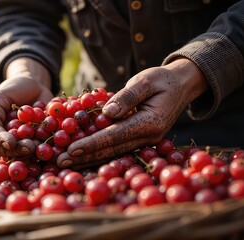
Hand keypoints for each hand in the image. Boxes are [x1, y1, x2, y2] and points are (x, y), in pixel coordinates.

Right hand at [0, 58, 52, 157]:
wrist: (35, 85)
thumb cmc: (15, 88)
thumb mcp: (1, 96)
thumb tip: (5, 138)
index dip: (0, 140)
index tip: (11, 143)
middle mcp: (3, 137)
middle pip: (6, 150)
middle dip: (18, 150)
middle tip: (30, 147)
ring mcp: (19, 141)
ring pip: (22, 153)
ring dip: (32, 153)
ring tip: (40, 147)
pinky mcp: (34, 142)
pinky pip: (38, 149)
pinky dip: (45, 149)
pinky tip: (53, 148)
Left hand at [57, 58, 208, 168]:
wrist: (182, 85)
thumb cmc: (162, 80)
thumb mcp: (145, 80)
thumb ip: (127, 97)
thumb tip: (107, 113)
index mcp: (150, 122)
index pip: (114, 136)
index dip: (91, 143)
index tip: (71, 149)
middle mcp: (148, 137)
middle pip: (111, 150)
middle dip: (84, 156)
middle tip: (61, 161)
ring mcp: (145, 141)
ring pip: (113, 153)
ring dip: (89, 158)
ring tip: (66, 162)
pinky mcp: (140, 139)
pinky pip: (116, 148)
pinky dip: (98, 152)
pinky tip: (81, 156)